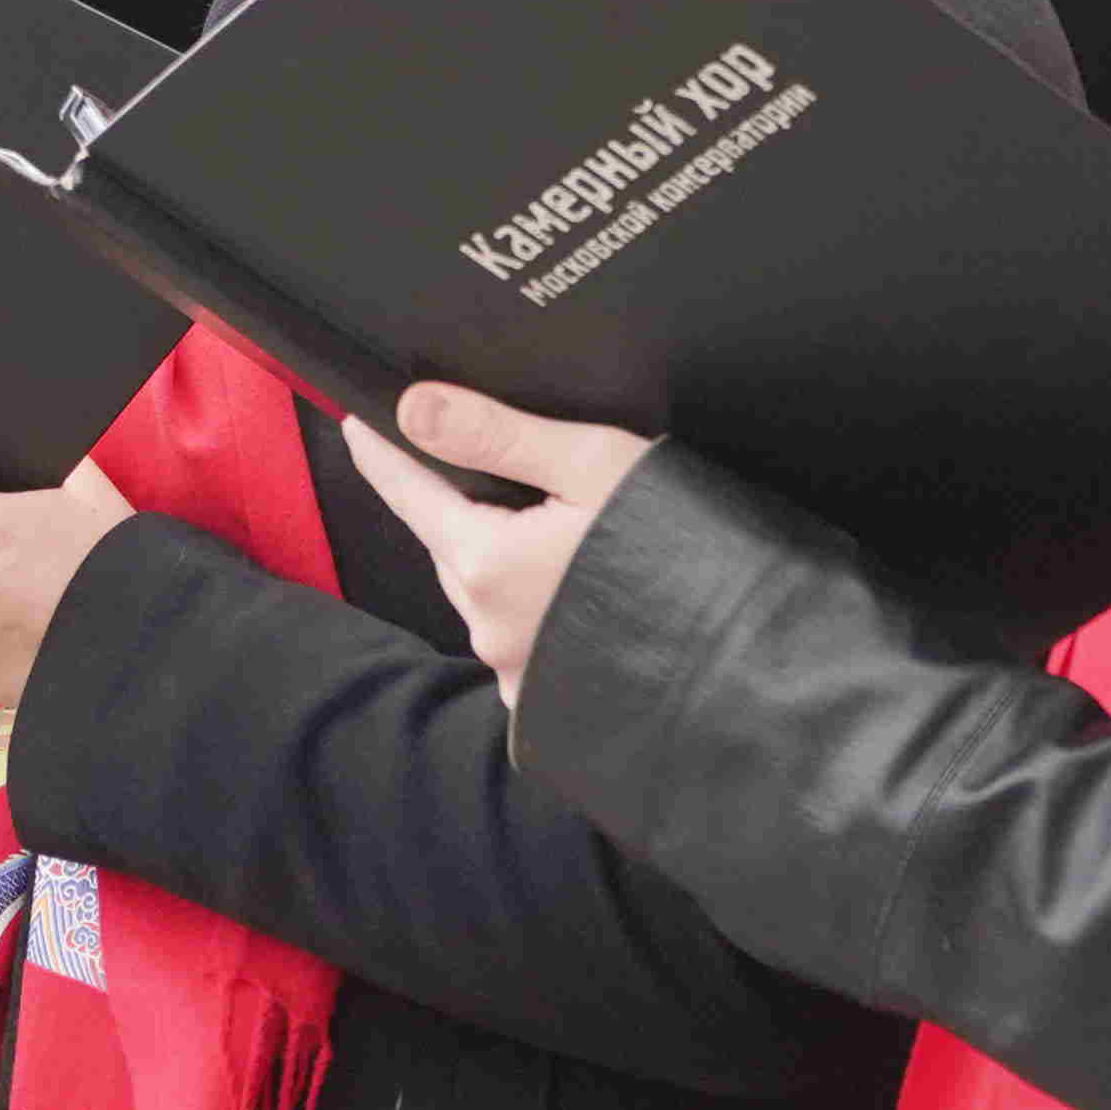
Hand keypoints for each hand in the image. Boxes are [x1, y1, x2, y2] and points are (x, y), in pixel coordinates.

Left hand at [337, 382, 653, 697]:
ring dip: (495, 558)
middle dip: (455, 506)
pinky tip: (574, 589)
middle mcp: (488, 626)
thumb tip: (415, 408)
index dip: (382, 454)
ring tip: (551, 529)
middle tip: (489, 469)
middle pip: (448, 543)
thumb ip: (497, 435)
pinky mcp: (549, 702)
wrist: (753, 656)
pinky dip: (530, 607)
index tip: (357, 425)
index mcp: (487, 563)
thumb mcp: (593, 465)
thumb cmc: (682, 552)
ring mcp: (517, 673)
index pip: (410, 494)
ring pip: (482, 593)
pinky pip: (518, 638)